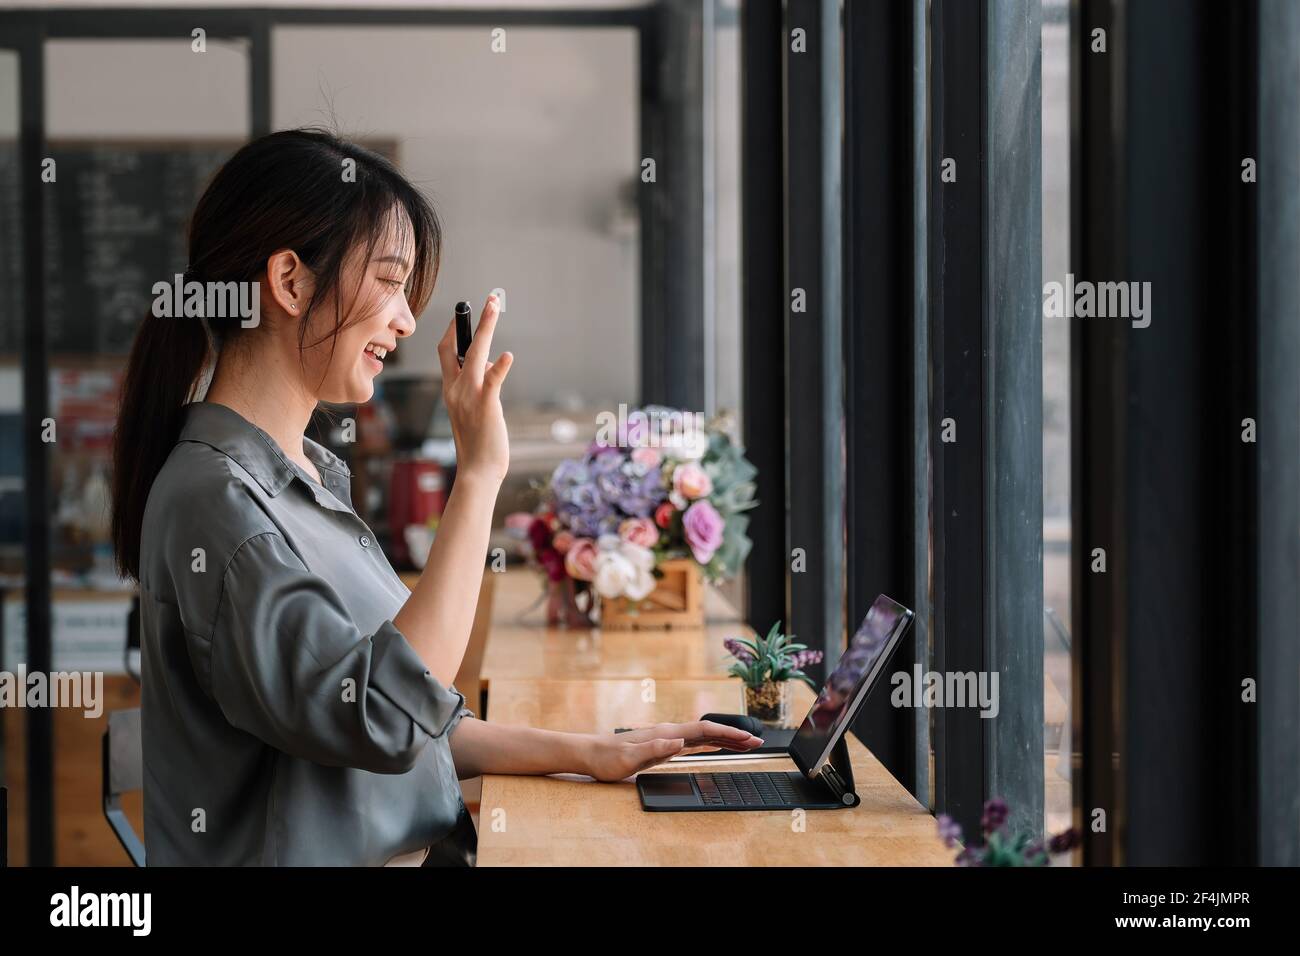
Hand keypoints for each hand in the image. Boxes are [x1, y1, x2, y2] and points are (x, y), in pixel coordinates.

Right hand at [436, 294, 512, 483]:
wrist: (477, 471)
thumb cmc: (480, 443)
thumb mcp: (475, 409)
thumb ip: (479, 386)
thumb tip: (490, 365)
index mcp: (451, 390)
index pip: (446, 353)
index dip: (455, 331)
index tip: (465, 314)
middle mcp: (455, 389)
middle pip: (457, 346)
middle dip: (472, 320)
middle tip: (489, 299)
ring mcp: (469, 396)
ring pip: (475, 354)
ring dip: (486, 327)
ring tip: (495, 306)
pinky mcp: (486, 405)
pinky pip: (492, 381)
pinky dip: (499, 367)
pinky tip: (508, 356)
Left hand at [582, 721, 763, 781]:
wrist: (590, 753)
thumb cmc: (607, 758)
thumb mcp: (628, 759)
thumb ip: (654, 749)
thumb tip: (679, 742)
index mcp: (665, 733)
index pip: (703, 731)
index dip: (728, 734)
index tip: (748, 739)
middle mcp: (669, 732)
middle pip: (709, 731)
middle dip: (734, 735)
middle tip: (758, 742)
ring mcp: (667, 737)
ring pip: (703, 736)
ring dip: (725, 739)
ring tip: (746, 744)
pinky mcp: (663, 745)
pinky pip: (693, 742)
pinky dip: (710, 744)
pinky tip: (717, 746)